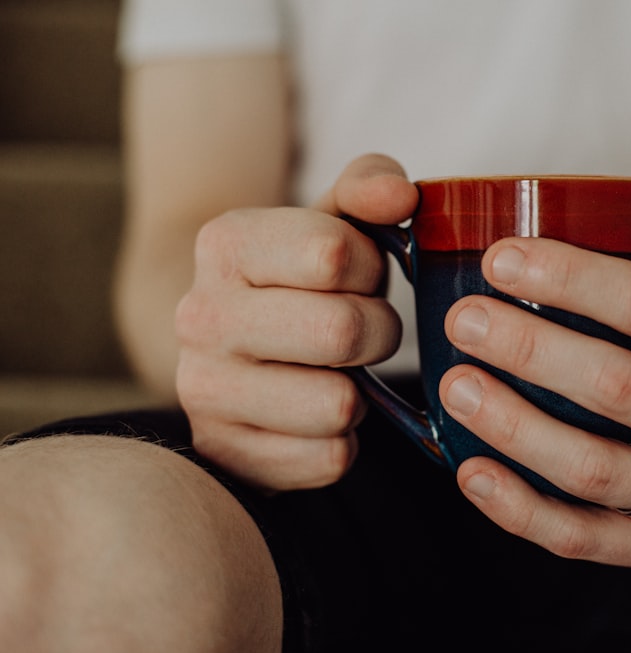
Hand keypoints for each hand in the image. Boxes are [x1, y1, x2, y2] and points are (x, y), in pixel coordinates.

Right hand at [175, 154, 417, 489]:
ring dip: (359, 392)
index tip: (356, 277)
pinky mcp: (226, 455)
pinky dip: (341, 441)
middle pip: (343, 331)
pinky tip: (314, 417)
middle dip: (377, 331)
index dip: (369, 269)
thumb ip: (370, 188)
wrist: (227, 353)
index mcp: (224, 244)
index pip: (335, 254)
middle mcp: (200, 317)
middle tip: (360, 332)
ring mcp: (203, 392)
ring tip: (333, 374)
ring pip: (339, 405)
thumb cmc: (299, 282)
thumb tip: (401, 197)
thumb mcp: (332, 221)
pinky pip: (330, 459)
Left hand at [439, 152, 630, 566]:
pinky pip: (584, 538)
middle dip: (530, 349)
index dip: (575, 279)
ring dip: (515, 429)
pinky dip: (521, 511)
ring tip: (453, 387)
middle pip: (617, 387)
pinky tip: (469, 472)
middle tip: (461, 320)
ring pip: (593, 469)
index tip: (501, 257)